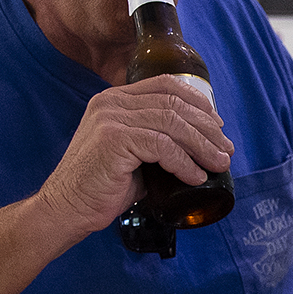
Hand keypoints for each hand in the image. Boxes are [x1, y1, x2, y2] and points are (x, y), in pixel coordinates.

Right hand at [35, 78, 233, 239]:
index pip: (165, 85)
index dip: (198, 102)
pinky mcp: (114, 139)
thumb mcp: (131, 154)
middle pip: (173, 102)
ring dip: (202, 145)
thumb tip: (198, 148)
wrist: (67, 208)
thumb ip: (155, 142)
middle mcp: (112, 102)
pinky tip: (195, 176)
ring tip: (219, 163)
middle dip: (207, 126)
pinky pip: (162, 146)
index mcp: (115, 99)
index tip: (218, 125)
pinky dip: (184, 162)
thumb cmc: (101, 187)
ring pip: (172, 123)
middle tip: (226, 148)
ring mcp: (111, 119)